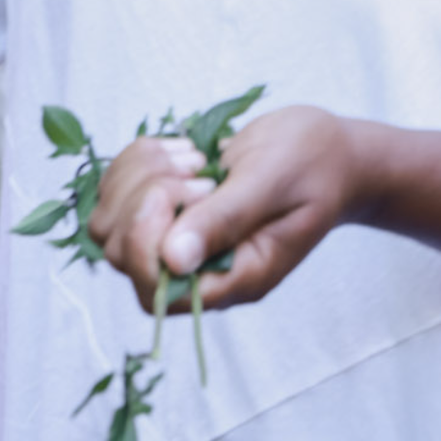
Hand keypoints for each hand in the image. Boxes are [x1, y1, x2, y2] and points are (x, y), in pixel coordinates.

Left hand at [91, 105, 371, 313]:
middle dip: (142, 199)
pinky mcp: (167, 209)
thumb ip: (225, 220)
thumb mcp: (272, 183)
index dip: (145, 242)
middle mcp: (200, 269)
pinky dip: (137, 161)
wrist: (329, 151)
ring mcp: (180, 239)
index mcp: (235, 278)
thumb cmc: (313, 164)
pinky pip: (118, 193)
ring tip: (189, 158)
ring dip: (137, 176)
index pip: (157, 292)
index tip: (175, 191)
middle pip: (123, 256)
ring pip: (111, 224)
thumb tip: (173, 260)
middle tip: (195, 171)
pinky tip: (180, 148)